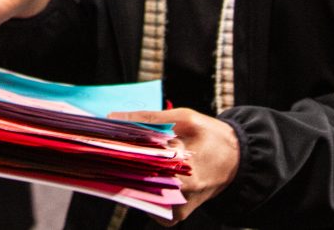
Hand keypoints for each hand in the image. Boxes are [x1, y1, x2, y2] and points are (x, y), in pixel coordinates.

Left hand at [105, 107, 239, 224]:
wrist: (236, 160)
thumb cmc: (210, 135)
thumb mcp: (184, 118)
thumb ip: (149, 118)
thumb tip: (114, 117)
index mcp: (183, 167)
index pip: (137, 161)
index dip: (114, 149)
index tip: (97, 139)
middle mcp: (180, 193)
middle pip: (134, 180)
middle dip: (117, 163)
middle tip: (102, 148)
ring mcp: (177, 208)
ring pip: (138, 195)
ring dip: (125, 176)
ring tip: (118, 158)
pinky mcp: (175, 215)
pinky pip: (147, 205)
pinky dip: (138, 189)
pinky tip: (134, 173)